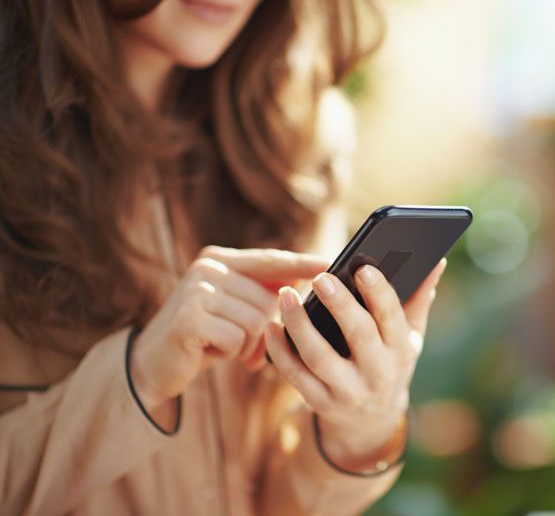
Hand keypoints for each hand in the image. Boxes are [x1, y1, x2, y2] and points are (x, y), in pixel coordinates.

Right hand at [130, 245, 329, 410]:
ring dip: (249, 344)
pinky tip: (213, 351)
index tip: (330, 264)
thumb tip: (309, 283)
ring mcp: (196, 290)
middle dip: (265, 329)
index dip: (301, 264)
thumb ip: (265, 292)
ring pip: (257, 320)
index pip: (271, 260)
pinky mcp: (190, 317)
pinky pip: (239, 337)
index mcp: (221, 259)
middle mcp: (207, 268)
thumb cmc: (206, 336)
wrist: (155, 363)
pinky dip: (234, 352)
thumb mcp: (236, 308)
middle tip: (244, 344)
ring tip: (228, 347)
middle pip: (270, 298)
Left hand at [264, 258, 447, 465]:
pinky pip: (295, 376)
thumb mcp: (410, 338)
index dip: (379, 293)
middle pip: (358, 336)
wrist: (371, 422)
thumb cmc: (390, 363)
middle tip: (321, 277)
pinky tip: (270, 326)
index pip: (392, 319)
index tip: (363, 267)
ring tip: (286, 294)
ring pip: (319, 357)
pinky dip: (280, 352)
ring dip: (299, 325)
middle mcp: (377, 373)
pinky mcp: (320, 403)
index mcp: (401, 350)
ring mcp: (347, 391)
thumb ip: (419, 299)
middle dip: (340, 305)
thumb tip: (437, 261)